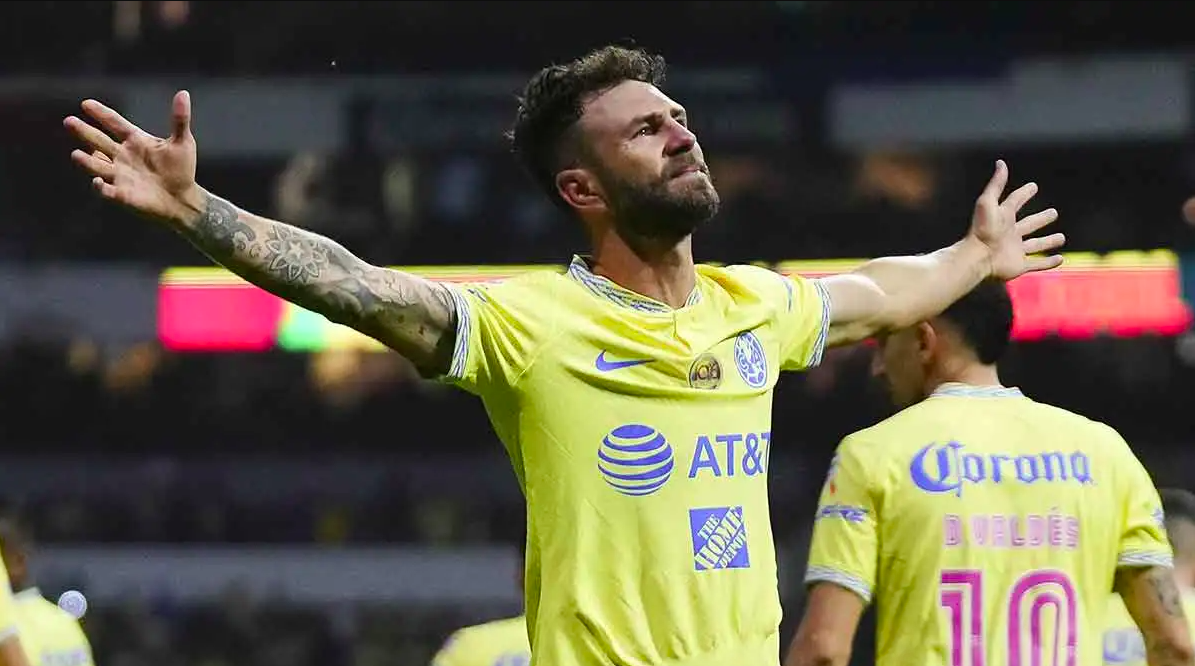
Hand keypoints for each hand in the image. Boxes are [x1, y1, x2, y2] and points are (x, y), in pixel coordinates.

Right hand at [64, 90, 203, 224]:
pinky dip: (101, 187)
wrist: (183, 198)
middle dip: (84, 132)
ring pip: (98, 165)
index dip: (101, 114)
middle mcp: (122, 155)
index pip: (114, 123)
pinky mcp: (123, 194)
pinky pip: (107, 191)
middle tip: (69, 121)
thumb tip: (183, 93)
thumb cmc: (181, 168)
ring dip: (87, 161)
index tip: (86, 104)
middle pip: (99, 141)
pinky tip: (97, 182)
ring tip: (75, 154)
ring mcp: (120, 175)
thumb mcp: (183, 142)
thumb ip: (179, 119)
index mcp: (135, 140)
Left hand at [969, 159, 1064, 279]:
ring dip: (1048, 241)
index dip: (1023, 194)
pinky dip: (1049, 262)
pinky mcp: (1019, 265)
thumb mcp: (988, 202)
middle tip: (1053, 213)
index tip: (1033, 186)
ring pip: (1035, 245)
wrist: (977, 257)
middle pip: (1029, 224)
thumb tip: (1001, 162)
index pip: (1015, 202)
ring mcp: (1015, 250)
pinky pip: (1037, 264)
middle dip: (1040, 219)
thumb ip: (996, 184)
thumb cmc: (982, 229)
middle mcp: (1010, 233)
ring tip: (1061, 237)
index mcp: (1003, 218)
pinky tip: (1060, 259)